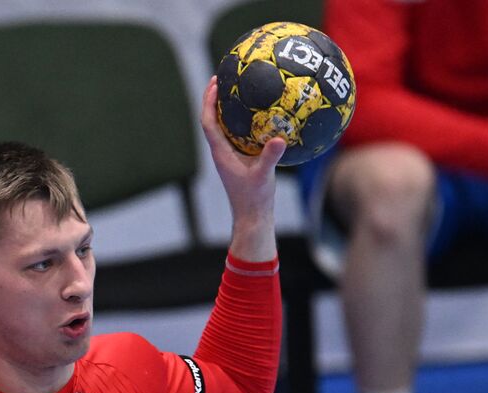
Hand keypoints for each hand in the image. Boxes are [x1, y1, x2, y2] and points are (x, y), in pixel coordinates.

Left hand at [201, 76, 283, 260]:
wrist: (252, 217)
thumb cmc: (255, 199)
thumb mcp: (264, 176)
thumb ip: (270, 157)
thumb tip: (279, 139)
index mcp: (221, 153)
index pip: (208, 122)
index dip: (208, 101)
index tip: (214, 82)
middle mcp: (221, 152)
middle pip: (213, 120)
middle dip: (216, 99)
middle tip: (224, 79)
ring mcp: (229, 157)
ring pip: (224, 128)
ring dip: (228, 110)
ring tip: (239, 92)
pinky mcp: (238, 161)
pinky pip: (237, 136)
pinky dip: (243, 123)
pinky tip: (259, 117)